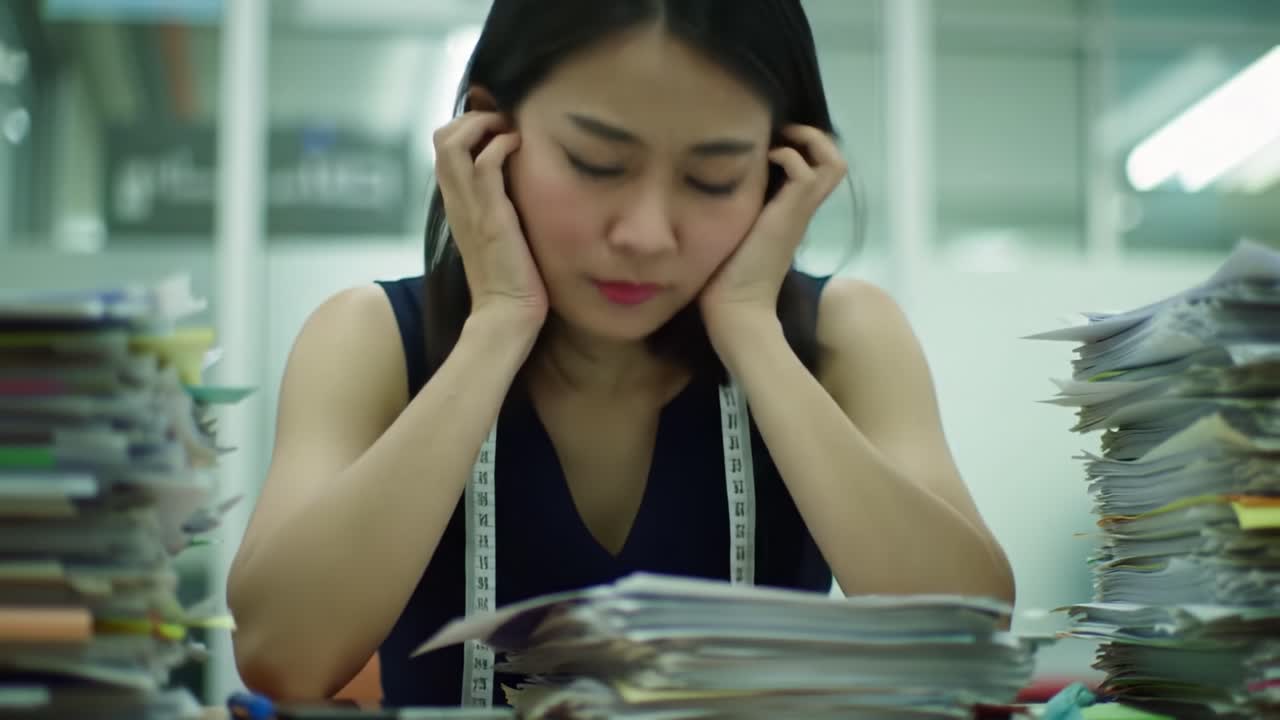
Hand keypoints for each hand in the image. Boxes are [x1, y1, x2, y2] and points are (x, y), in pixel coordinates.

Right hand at [433, 111, 547, 324]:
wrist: (508, 312)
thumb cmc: (511, 278)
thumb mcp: (499, 231)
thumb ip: (498, 205)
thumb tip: (517, 182)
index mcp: (456, 203)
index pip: (443, 148)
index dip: (466, 125)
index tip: (497, 125)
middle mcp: (456, 200)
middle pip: (442, 136)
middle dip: (473, 116)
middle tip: (504, 123)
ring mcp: (470, 206)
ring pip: (454, 142)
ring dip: (484, 124)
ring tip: (510, 130)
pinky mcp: (491, 214)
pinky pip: (485, 162)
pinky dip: (502, 143)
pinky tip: (520, 148)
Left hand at [699, 125, 845, 333]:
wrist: (736, 307)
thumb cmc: (726, 277)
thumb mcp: (735, 231)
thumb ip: (737, 209)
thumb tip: (712, 188)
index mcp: (791, 213)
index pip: (816, 171)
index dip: (802, 148)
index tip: (770, 142)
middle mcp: (802, 209)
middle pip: (834, 162)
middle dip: (811, 137)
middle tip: (779, 136)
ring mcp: (800, 211)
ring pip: (833, 162)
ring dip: (808, 141)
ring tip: (777, 144)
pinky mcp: (791, 214)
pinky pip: (805, 171)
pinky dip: (787, 156)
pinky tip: (762, 163)